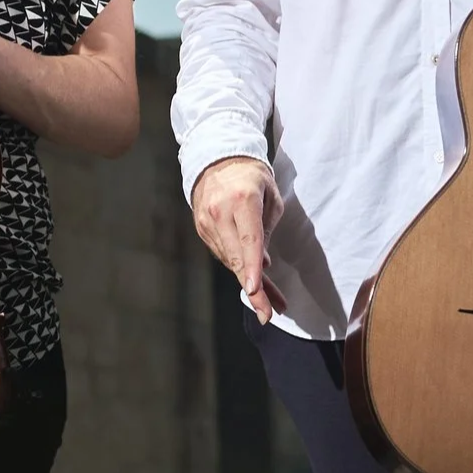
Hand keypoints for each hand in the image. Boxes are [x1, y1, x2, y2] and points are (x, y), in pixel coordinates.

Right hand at [191, 156, 287, 323]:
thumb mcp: (271, 197)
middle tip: (267, 313)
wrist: (217, 159)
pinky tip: (251, 277)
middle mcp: (220, 212)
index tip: (254, 290)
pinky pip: (222, 254)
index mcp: (242, 199)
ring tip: (271, 300)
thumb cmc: (252, 178)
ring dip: (248, 281)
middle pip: (236, 258)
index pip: (249, 240)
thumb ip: (268, 229)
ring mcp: (207, 221)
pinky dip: (237, 266)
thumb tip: (264, 263)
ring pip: (229, 260)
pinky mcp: (201, 228)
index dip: (252, 267)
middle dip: (253, 289)